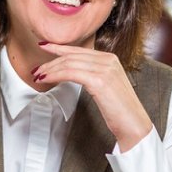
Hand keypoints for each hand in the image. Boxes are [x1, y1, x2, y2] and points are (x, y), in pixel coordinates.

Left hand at [33, 42, 152, 151]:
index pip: (79, 50)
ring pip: (69, 63)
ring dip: (50, 70)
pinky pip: (71, 73)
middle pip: (72, 56)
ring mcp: (105, 69)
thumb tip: (72, 73)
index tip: (44, 46)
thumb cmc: (119, 110)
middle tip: (37, 70)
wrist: (134, 124)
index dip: (59, 48)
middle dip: (50, 62)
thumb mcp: (106, 86)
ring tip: (38, 76)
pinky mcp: (100, 80)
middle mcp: (108, 60)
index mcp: (110, 58)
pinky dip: (55, 75)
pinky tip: (47, 80)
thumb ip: (93, 75)